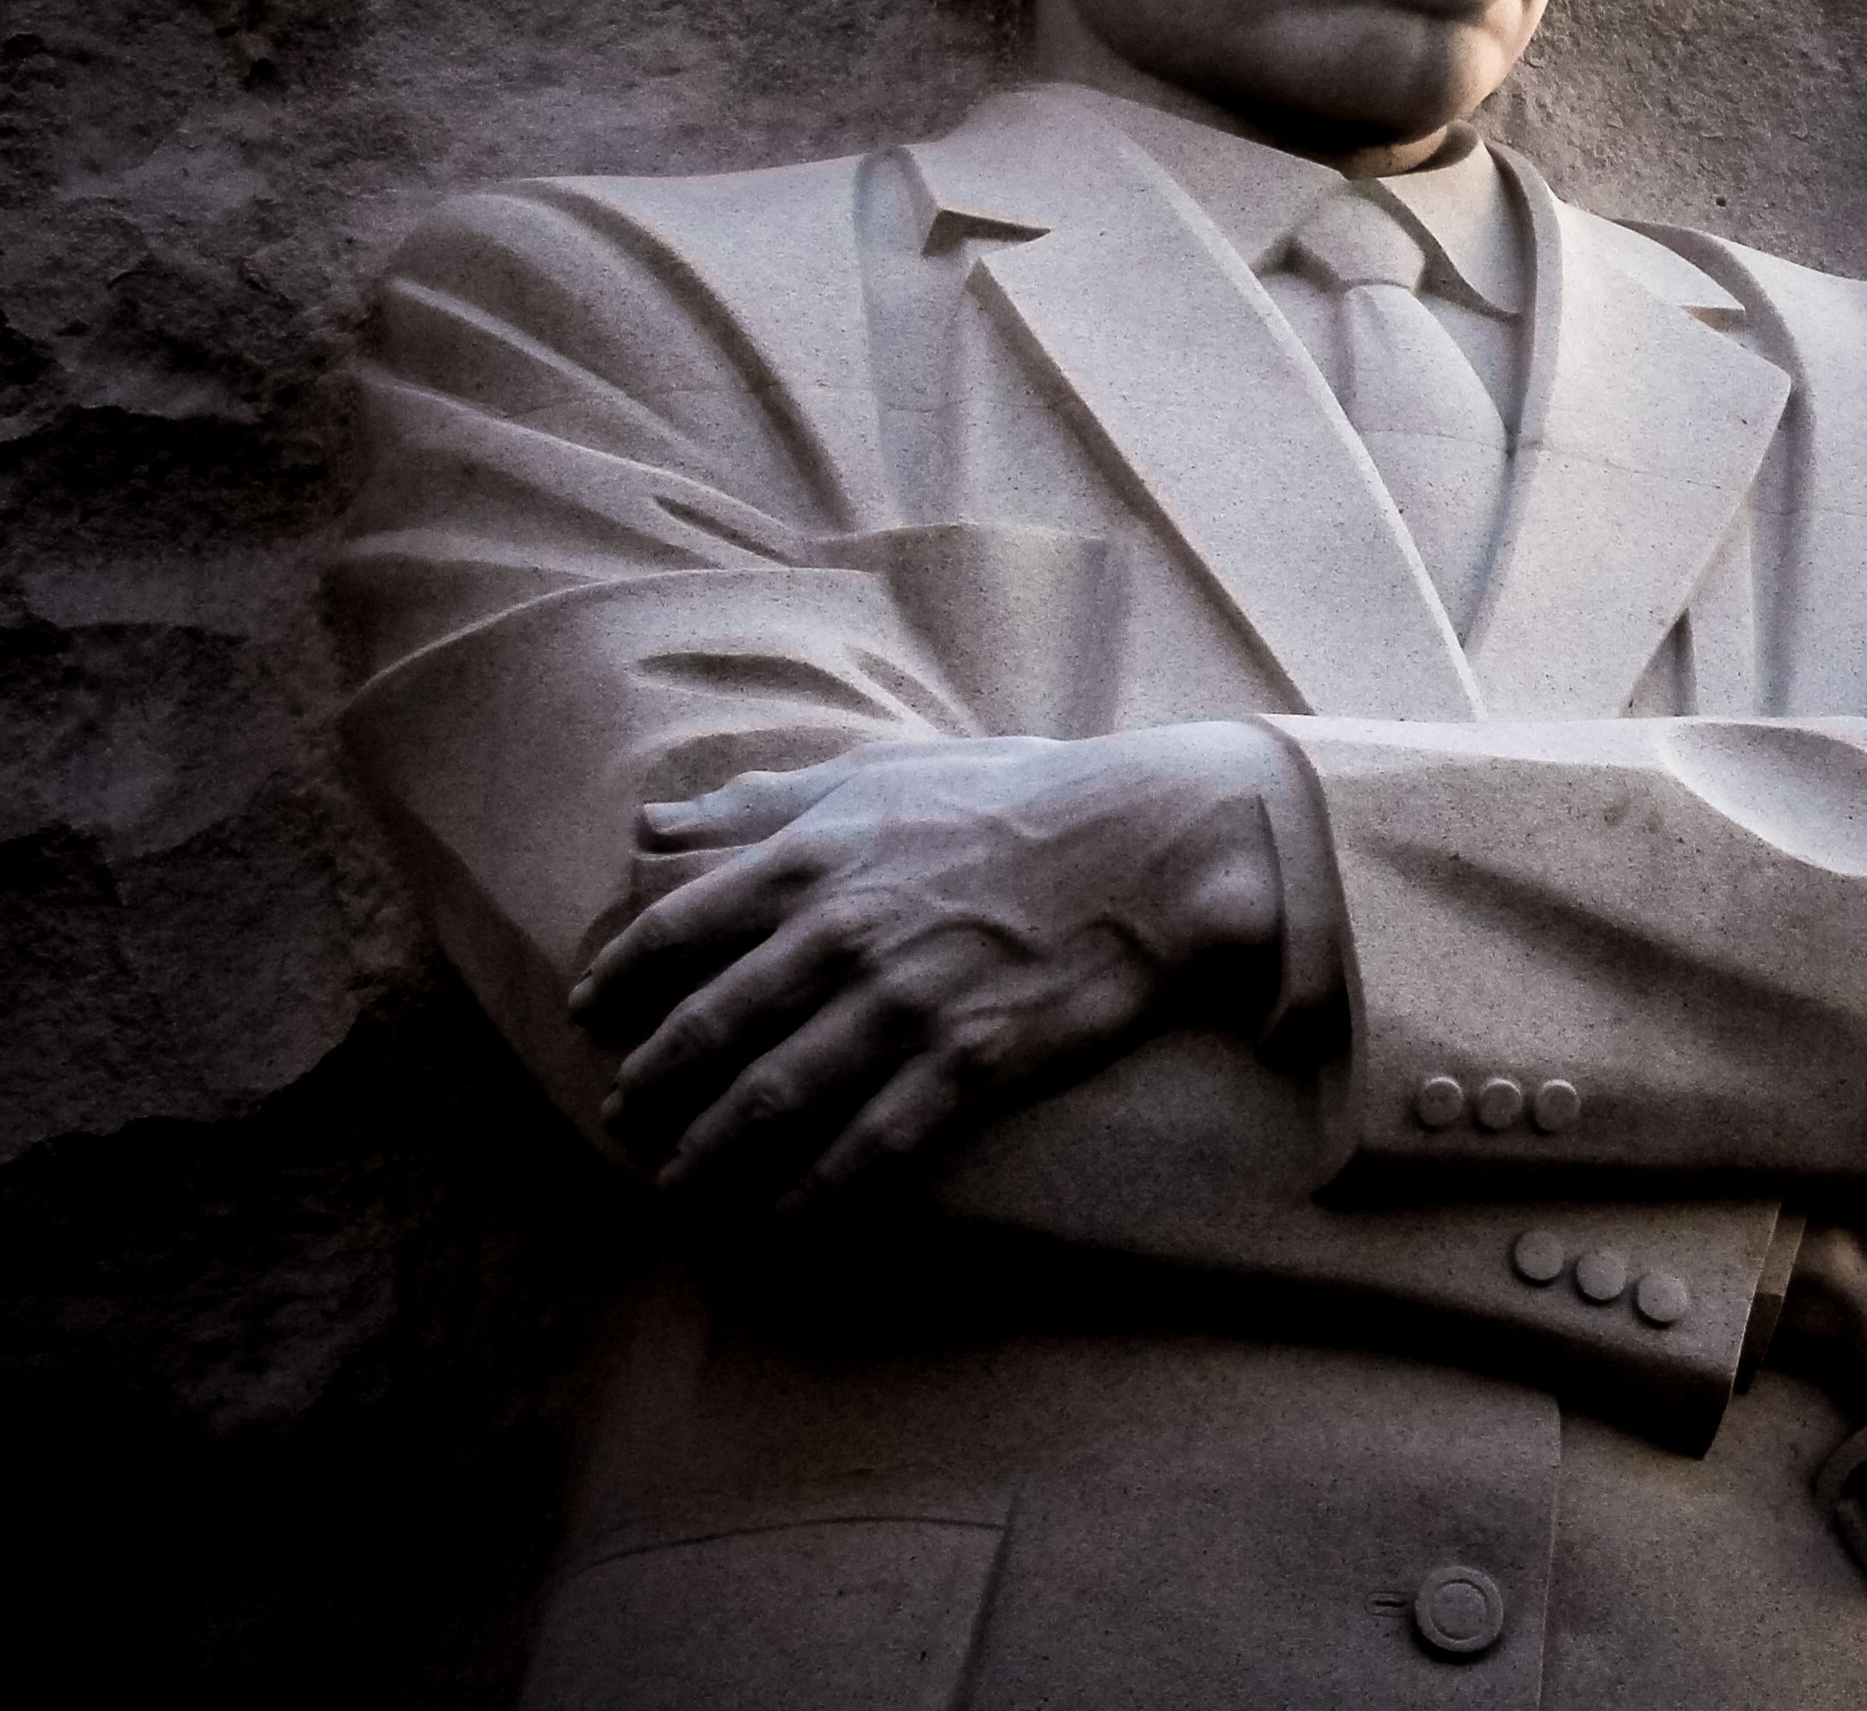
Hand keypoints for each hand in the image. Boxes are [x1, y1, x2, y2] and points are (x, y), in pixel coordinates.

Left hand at [568, 723, 1292, 1207]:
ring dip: (707, 1157)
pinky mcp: (968, 1063)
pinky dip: (812, 1192)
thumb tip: (649, 827)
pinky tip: (781, 1216)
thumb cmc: (1016, 798)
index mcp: (812, 858)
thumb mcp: (881, 773)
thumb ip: (759, 804)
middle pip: (705, 1034)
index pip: (671, 933)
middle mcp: (840, 936)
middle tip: (621, 1123)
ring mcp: (902, 1005)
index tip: (591, 1017)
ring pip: (769, 1103)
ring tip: (676, 1186)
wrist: (1151, 846)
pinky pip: (867, 1147)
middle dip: (647, 1092)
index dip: (616, 985)